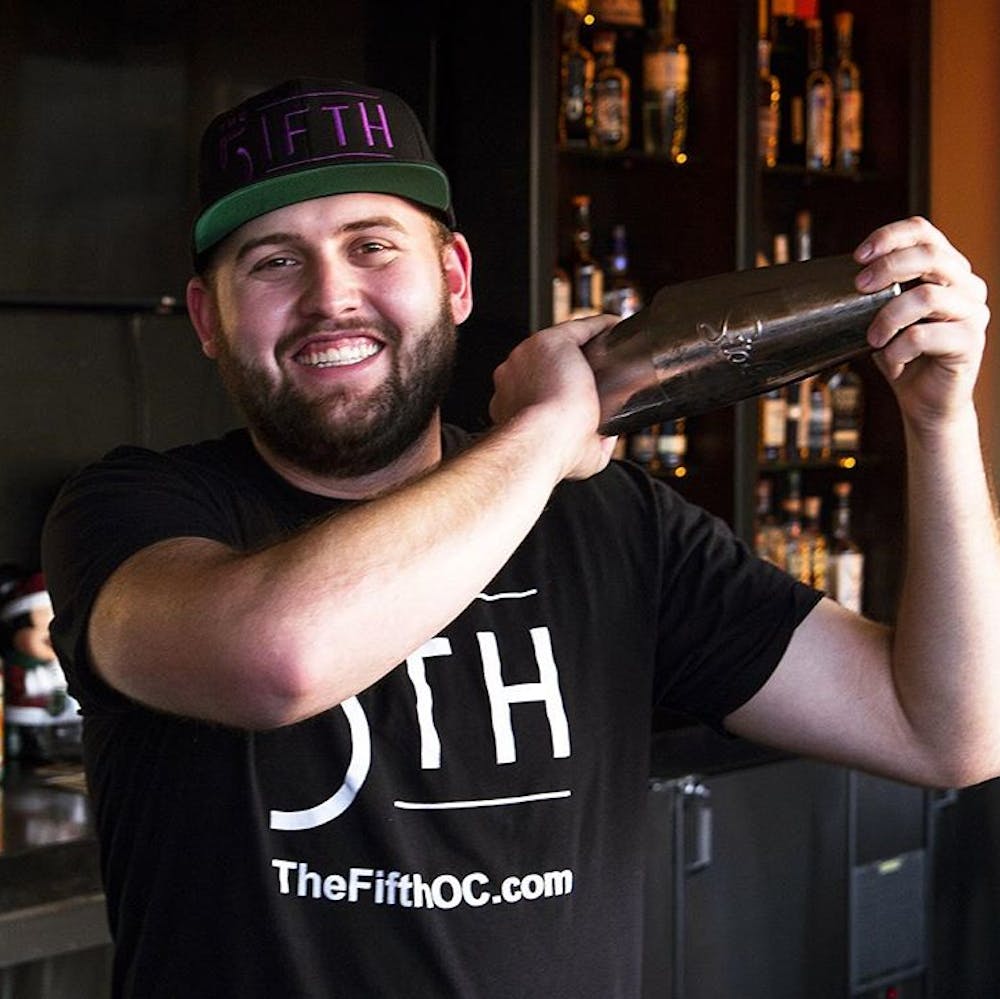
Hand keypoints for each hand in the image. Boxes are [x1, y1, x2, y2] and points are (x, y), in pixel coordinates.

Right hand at [489, 313, 620, 479]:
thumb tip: (610, 434)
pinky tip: (615, 329)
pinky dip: (599, 327)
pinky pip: (579, 328)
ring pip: (563, 343)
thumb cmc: (553, 452)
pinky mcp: (549, 342)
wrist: (545, 440)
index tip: (579, 391)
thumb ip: (590, 443)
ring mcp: (527, 355)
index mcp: (513, 400)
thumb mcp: (577, 456)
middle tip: (601, 374)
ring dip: (587, 344)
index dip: (558, 386)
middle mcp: (514, 375)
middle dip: (572, 366)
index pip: (536, 385)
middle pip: (547, 362)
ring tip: (612, 350)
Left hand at [854, 216, 989, 430]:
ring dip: (888, 317)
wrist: (924, 402)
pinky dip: (896, 349)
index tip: (858, 255)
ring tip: (872, 338)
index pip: (924, 231)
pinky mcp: (971, 342)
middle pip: (930, 256)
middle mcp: (966, 285)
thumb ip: (874, 294)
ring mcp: (973, 312)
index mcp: (946, 270)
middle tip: (859, 287)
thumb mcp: (881, 317)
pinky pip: (924, 336)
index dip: (890, 236)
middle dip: (887, 268)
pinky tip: (891, 360)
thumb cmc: (902, 356)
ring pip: (926, 297)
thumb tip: (832, 278)